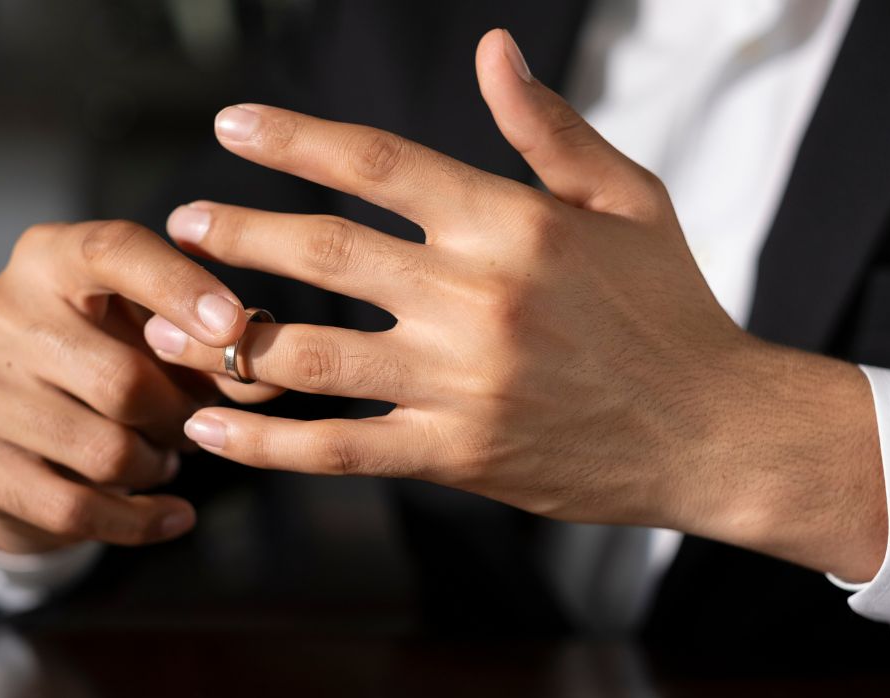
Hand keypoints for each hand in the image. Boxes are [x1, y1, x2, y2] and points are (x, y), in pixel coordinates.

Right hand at [0, 220, 253, 553]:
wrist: (14, 438)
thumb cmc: (104, 368)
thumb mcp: (156, 342)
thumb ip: (215, 352)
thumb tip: (271, 378)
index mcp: (47, 256)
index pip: (115, 251)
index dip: (180, 287)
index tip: (235, 325)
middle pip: (124, 378)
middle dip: (178, 415)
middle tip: (193, 427)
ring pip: (105, 450)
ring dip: (155, 464)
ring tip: (162, 456)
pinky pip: (77, 506)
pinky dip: (140, 519)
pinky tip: (171, 515)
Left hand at [146, 30, 886, 580]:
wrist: (715, 431)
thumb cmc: (672, 310)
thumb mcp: (628, 200)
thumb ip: (548, 127)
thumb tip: (492, 49)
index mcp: (511, 223)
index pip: (376, 164)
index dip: (294, 139)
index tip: (233, 128)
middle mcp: (475, 298)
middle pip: (325, 252)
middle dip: (240, 232)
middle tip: (184, 222)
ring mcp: (460, 383)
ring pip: (314, 354)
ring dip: (231, 333)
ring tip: (174, 320)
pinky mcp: (455, 455)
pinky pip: (339, 450)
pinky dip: (267, 443)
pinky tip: (212, 430)